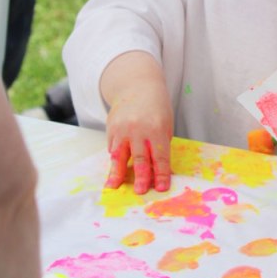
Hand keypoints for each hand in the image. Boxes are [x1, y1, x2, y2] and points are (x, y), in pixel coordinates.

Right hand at [103, 56, 172, 193]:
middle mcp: (139, 129)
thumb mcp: (165, 123)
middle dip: (142, 177)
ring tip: (113, 187)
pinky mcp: (111, 128)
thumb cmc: (156, 108)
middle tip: (141, 192)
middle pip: (141, 158)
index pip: (160, 156)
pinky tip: (113, 172)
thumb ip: (160, 144)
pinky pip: (113, 148)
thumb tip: (158, 170)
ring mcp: (123, 129)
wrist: (137, 86)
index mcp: (157, 128)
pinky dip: (114, 160)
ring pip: (120, 155)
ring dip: (117, 173)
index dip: (161, 173)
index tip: (161, 188)